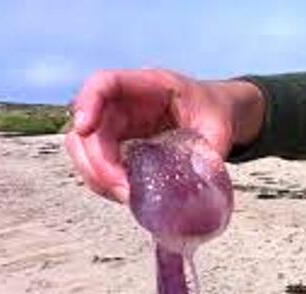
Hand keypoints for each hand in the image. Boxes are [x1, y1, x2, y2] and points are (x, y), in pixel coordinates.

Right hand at [65, 69, 264, 202]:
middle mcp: (125, 105)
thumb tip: (204, 182)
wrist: (216, 113)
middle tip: (122, 189)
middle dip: (97, 161)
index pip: (105, 83)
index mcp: (149, 86)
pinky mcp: (121, 148)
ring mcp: (120, 126)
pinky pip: (99, 164)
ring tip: (126, 197)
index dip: (88, 102)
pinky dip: (106, 183)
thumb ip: (212, 149)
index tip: (85, 129)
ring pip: (86, 149)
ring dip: (97, 176)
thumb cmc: (214, 111)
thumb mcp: (220, 126)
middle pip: (89, 127)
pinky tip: (128, 196)